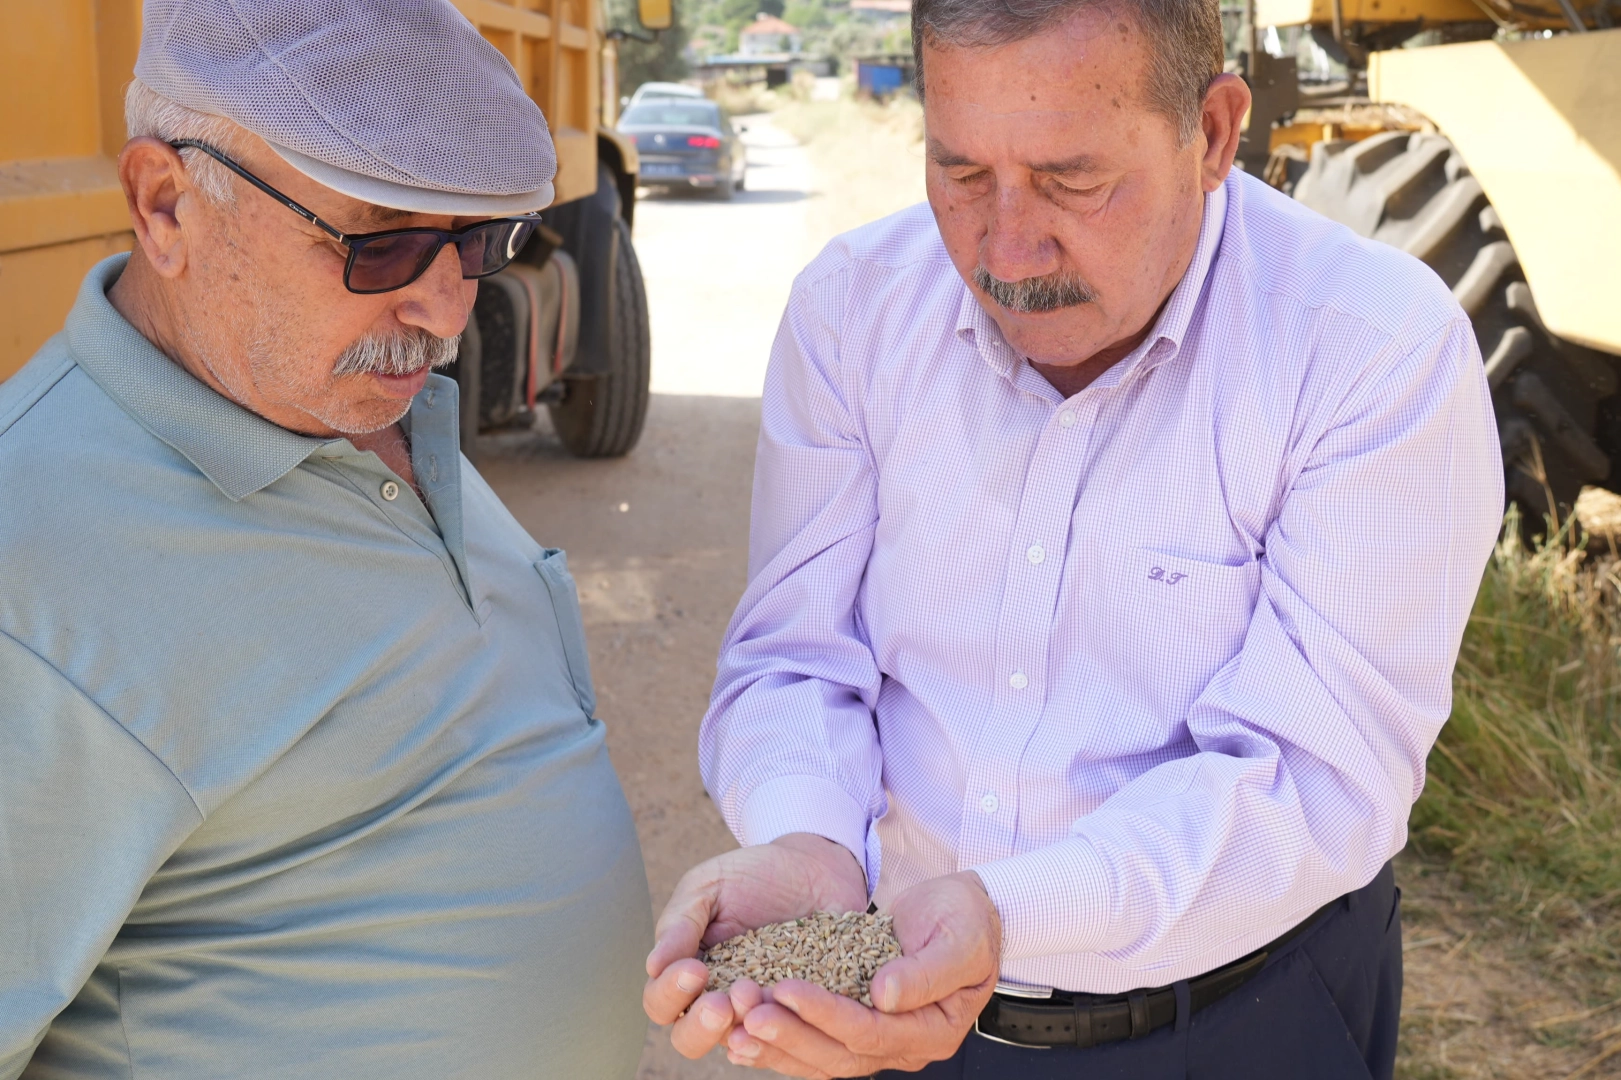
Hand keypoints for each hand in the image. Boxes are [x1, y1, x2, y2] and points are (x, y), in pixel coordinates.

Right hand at [643, 833, 868, 1060]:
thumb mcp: (708, 887)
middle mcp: (717, 999)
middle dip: (701, 1026)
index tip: (694, 970)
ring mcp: (757, 1010)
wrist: (814, 869)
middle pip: (690, 1039)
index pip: (661, 1001)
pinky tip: (787, 1007)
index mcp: (686, 972)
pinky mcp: (797, 1012)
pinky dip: (783, 1026)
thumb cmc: (752, 877)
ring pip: (738, 1042)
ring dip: (743, 1027)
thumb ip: (681, 923)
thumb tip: (653, 966)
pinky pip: (786, 1034)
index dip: (670, 994)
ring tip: (756, 994)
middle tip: (721, 1003)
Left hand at [724, 870, 1000, 1076]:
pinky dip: (781, 1042)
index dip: (826, 1013)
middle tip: (749, 1013)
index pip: (870, 1032)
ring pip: (822, 1057)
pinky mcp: (859, 1025)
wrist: (966, 913)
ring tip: (734, 1029)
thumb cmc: (967, 920)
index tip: (787, 988)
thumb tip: (883, 995)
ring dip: (777, 1045)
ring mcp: (881, 1040)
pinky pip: (816, 1044)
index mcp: (933, 1029)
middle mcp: (905, 1045)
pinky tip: (742, 1035)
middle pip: (839, 1054)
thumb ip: (927, 970)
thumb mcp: (960, 938)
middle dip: (791, 1035)